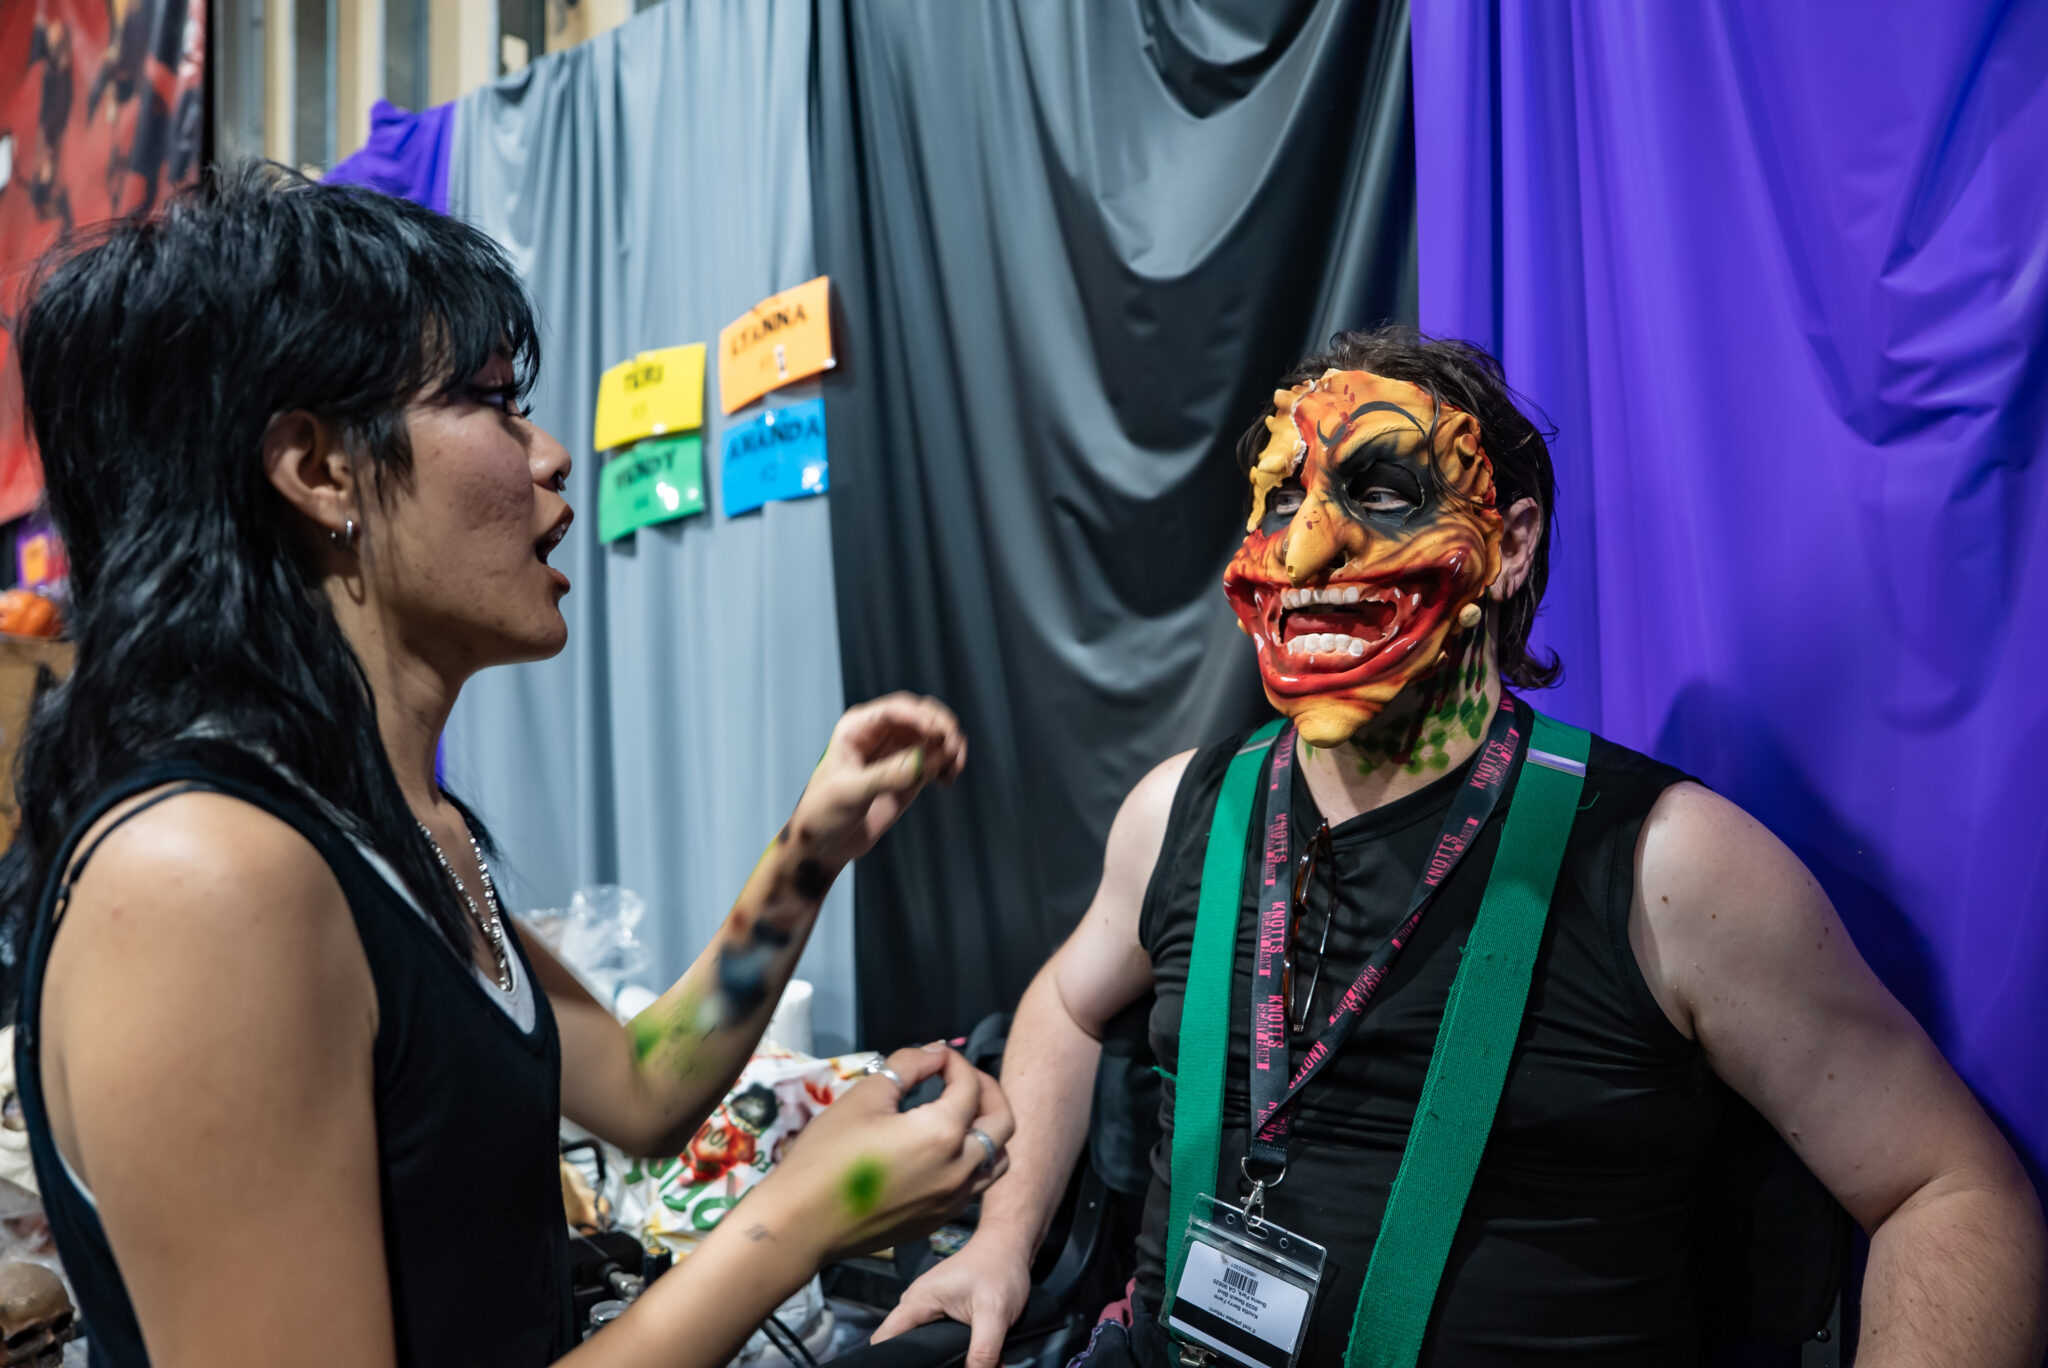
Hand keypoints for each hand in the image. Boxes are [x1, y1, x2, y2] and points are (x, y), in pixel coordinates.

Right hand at [746, 1044, 1010, 1265]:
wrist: (802, 1224)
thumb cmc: (826, 1156)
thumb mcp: (864, 1096)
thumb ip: (907, 1065)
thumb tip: (936, 1052)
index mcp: (942, 1133)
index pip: (970, 1086)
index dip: (955, 1063)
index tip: (937, 1057)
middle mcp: (959, 1169)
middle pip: (1003, 1122)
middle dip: (988, 1091)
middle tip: (962, 1078)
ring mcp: (953, 1200)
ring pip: (998, 1160)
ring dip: (989, 1131)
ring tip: (964, 1114)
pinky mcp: (939, 1221)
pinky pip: (976, 1186)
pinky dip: (974, 1161)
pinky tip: (945, 1151)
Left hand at [785, 695, 966, 870]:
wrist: (826, 843)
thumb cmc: (824, 812)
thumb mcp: (849, 793)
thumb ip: (884, 776)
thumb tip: (919, 762)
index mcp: (858, 727)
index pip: (897, 709)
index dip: (921, 716)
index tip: (937, 734)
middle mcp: (881, 733)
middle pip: (922, 715)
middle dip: (942, 728)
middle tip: (954, 749)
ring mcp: (898, 752)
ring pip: (935, 735)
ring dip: (951, 747)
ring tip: (953, 769)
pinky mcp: (910, 773)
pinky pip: (937, 759)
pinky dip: (949, 764)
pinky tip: (948, 781)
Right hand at [871, 1226, 1034, 1367]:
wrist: (1010, 1245)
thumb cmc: (999, 1268)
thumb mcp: (995, 1313)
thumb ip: (983, 1351)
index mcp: (918, 1300)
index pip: (885, 1338)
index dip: (888, 1359)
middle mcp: (918, 1304)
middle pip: (902, 1344)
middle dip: (920, 1363)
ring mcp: (930, 1308)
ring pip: (923, 1344)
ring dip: (940, 1359)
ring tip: (958, 1364)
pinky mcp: (943, 1313)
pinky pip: (937, 1339)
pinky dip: (952, 1352)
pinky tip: (969, 1361)